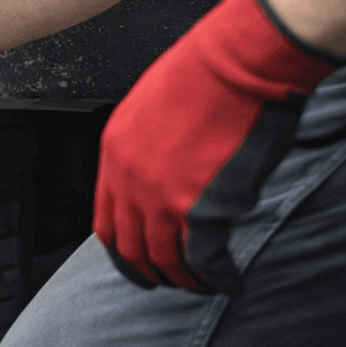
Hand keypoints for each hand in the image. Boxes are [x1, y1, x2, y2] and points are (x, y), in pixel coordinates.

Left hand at [94, 0, 345, 292]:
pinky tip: (232, 282)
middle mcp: (129, 179)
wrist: (239, 62)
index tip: (138, 262)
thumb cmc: (209, 73)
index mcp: (113, 153)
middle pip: (130, 247)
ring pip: (166, 260)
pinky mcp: (201, 207)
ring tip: (206, 284)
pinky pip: (205, 260)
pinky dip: (219, 278)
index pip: (105, 221)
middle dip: (149, 272)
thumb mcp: (154, 107)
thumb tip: (160, 173)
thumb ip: (148, 146)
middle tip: (169, 283)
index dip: (123, 249)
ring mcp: (162, 196)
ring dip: (186, 279)